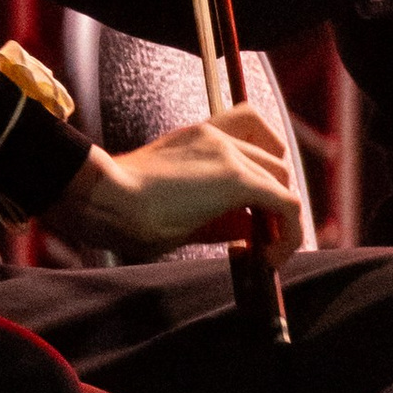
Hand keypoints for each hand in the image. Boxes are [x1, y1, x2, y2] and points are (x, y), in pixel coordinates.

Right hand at [54, 106, 303, 264]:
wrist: (103, 197)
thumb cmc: (121, 206)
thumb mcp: (178, 205)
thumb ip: (217, 214)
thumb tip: (248, 232)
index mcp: (199, 135)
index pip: (253, 139)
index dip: (265, 175)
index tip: (255, 212)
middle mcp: (217, 135)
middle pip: (275, 161)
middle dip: (276, 199)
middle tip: (262, 237)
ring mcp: (228, 153)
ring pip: (283, 180)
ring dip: (282, 216)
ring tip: (267, 249)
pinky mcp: (236, 178)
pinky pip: (287, 204)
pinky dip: (289, 233)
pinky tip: (271, 258)